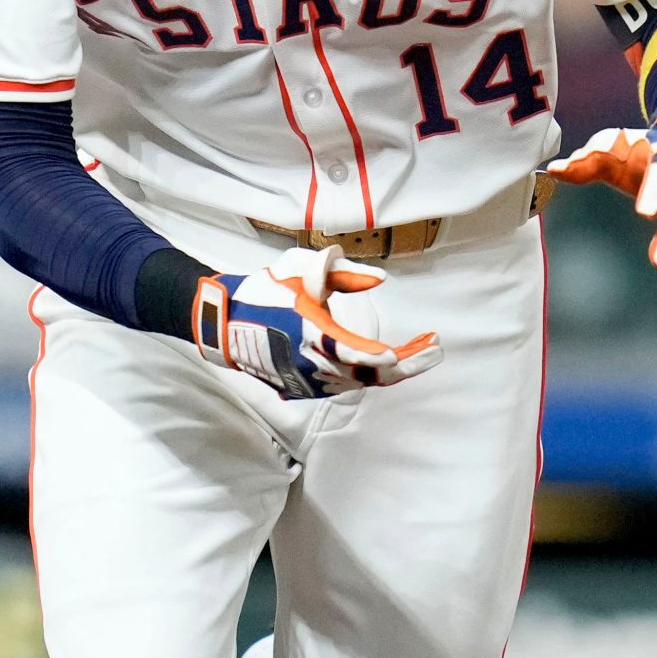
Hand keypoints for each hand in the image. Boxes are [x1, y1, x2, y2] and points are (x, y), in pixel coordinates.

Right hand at [192, 248, 442, 399]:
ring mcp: (307, 380)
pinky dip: (366, 374)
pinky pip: (344, 385)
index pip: (355, 352)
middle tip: (432, 351)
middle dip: (405, 364)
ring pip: (359, 382)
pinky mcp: (304, 389)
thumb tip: (379, 279)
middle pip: (368, 375)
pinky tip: (382, 361)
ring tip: (415, 350)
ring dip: (388, 369)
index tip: (412, 350)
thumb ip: (341, 272)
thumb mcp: (300, 269)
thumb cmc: (264, 292)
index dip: (386, 355)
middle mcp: (311, 363)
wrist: (224, 324)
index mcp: (310, 332)